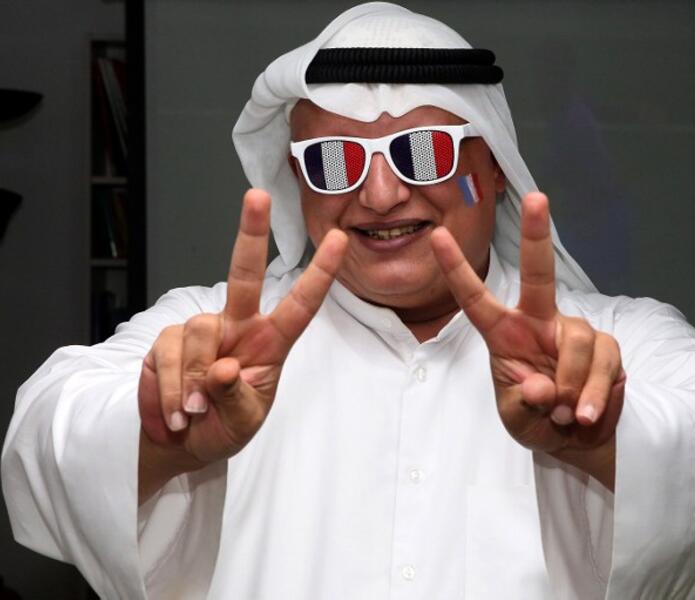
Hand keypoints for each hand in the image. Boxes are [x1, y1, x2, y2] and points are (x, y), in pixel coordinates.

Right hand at [138, 189, 347, 480]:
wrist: (180, 444)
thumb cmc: (223, 428)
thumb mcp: (242, 422)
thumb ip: (236, 397)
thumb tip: (221, 368)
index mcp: (270, 343)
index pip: (300, 305)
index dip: (320, 274)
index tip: (339, 240)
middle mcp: (237, 327)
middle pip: (244, 274)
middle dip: (250, 233)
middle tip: (257, 196)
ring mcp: (201, 332)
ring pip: (198, 330)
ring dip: (192, 380)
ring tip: (192, 413)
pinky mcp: (167, 341)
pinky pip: (167, 354)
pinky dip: (169, 390)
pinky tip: (174, 411)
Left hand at [431, 192, 624, 487]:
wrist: (578, 440)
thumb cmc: (536, 421)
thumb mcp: (517, 419)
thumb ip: (524, 403)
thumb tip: (542, 386)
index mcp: (504, 333)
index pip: (475, 299)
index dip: (456, 269)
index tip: (437, 236)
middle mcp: (539, 321)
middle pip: (538, 273)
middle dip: (537, 234)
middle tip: (536, 197)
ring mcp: (574, 331)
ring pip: (578, 341)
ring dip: (571, 386)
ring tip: (564, 415)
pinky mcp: (606, 347)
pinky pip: (605, 363)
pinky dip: (595, 394)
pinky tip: (587, 413)